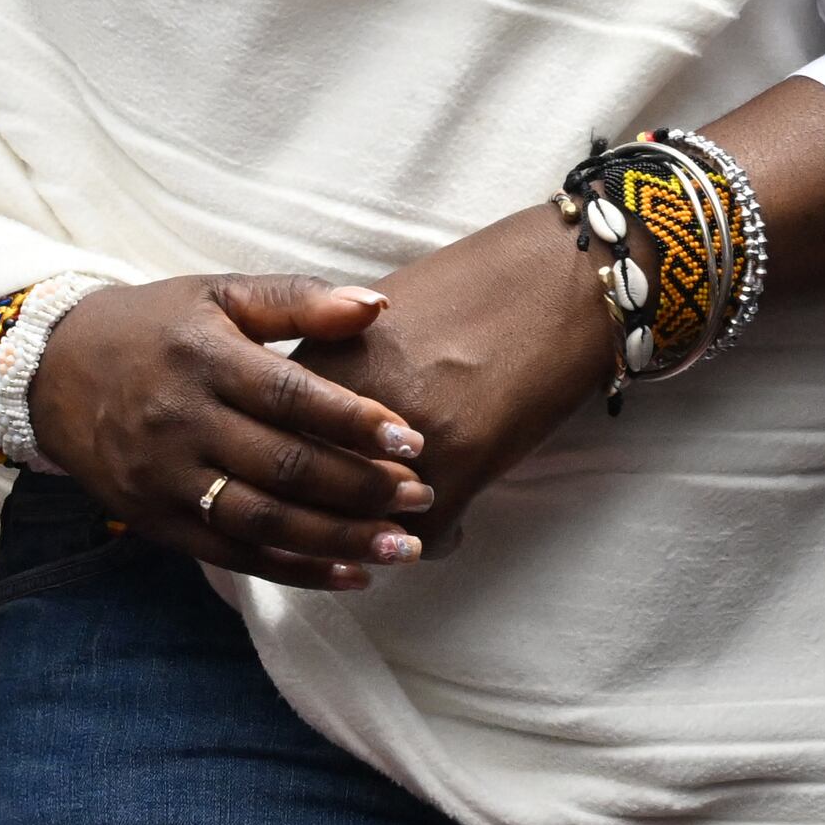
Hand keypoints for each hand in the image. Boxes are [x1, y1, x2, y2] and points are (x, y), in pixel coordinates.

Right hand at [20, 274, 438, 591]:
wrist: (53, 371)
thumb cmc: (154, 328)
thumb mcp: (217, 295)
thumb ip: (297, 300)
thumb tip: (378, 305)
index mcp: (201, 356)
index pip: (291, 396)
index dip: (355, 422)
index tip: (413, 439)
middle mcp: (179, 419)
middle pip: (285, 465)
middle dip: (363, 487)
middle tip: (424, 494)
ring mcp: (164, 476)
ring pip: (265, 520)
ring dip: (341, 539)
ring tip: (405, 546)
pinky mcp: (155, 519)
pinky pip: (234, 555)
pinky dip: (296, 572)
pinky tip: (352, 575)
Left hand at [294, 204, 624, 550]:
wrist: (554, 281)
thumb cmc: (465, 293)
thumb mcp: (372, 320)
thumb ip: (329, 369)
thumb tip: (300, 420)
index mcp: (320, 355)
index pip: (270, 440)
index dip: (284, 475)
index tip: (296, 491)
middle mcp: (349, 395)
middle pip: (307, 490)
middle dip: (320, 517)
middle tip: (343, 527)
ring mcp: (404, 432)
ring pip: (362, 522)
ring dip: (376, 536)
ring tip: (394, 534)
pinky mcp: (462, 461)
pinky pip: (425, 534)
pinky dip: (434, 542)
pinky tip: (449, 530)